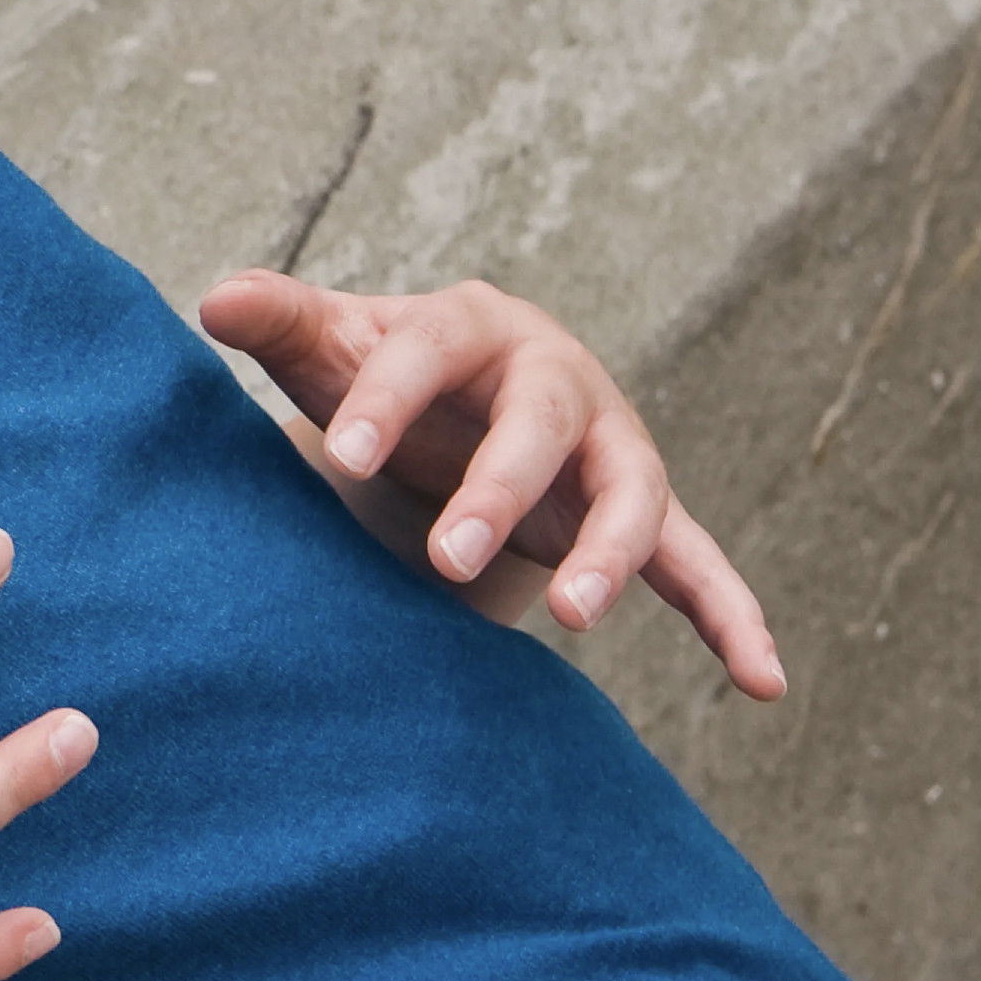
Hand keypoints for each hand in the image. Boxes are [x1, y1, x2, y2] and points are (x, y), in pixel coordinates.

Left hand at [200, 271, 781, 699]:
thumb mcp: (329, 346)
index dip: (390, 400)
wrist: (453, 404)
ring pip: (631, 492)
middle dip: (500, 487)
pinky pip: (698, 565)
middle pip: (544, 423)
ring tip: (573, 616)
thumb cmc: (381, 373)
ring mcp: (611, 447)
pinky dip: (732, 616)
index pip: (429, 351)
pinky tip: (764, 681)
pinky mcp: (641, 512)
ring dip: (610, 551)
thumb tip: (216, 299)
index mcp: (473, 324)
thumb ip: (279, 319)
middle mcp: (556, 378)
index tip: (345, 457)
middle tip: (447, 555)